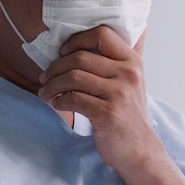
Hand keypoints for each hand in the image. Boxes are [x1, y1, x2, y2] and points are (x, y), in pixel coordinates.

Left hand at [38, 26, 162, 171]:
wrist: (139, 150)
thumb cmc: (128, 116)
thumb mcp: (129, 83)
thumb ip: (111, 64)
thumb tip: (73, 49)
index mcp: (132, 62)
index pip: (101, 34)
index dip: (77, 40)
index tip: (64, 53)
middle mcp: (128, 74)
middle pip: (80, 57)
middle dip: (55, 67)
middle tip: (45, 78)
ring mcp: (120, 93)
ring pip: (73, 77)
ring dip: (52, 84)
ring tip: (46, 92)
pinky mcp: (108, 113)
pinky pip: (73, 98)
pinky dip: (59, 101)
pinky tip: (57, 104)